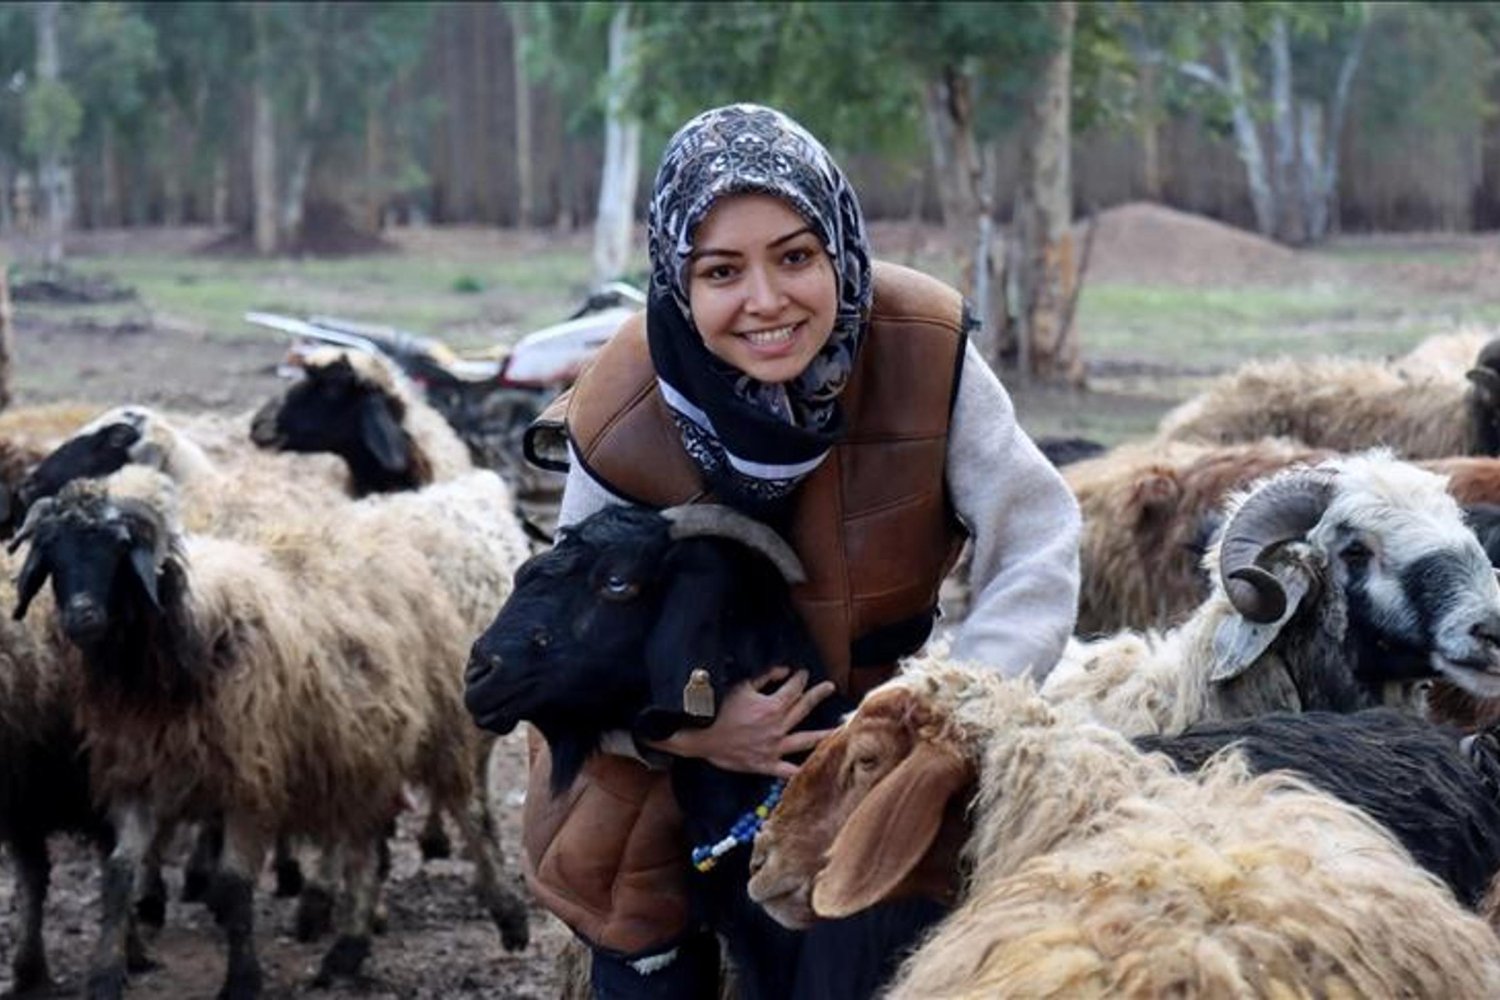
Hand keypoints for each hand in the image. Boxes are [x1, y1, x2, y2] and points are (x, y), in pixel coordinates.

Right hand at [647, 667, 836, 778]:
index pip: (794, 689)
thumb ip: (766, 677)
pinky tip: (812, 769)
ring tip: (839, 729)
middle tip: (829, 687)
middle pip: (804, 709)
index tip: (803, 673)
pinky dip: (799, 770)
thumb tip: (785, 670)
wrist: (700, 736)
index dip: (800, 678)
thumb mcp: (741, 686)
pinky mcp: (766, 764)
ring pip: (805, 741)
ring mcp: (774, 748)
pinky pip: (786, 771)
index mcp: (772, 707)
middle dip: (818, 695)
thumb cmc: (719, 709)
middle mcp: (778, 727)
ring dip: (823, 734)